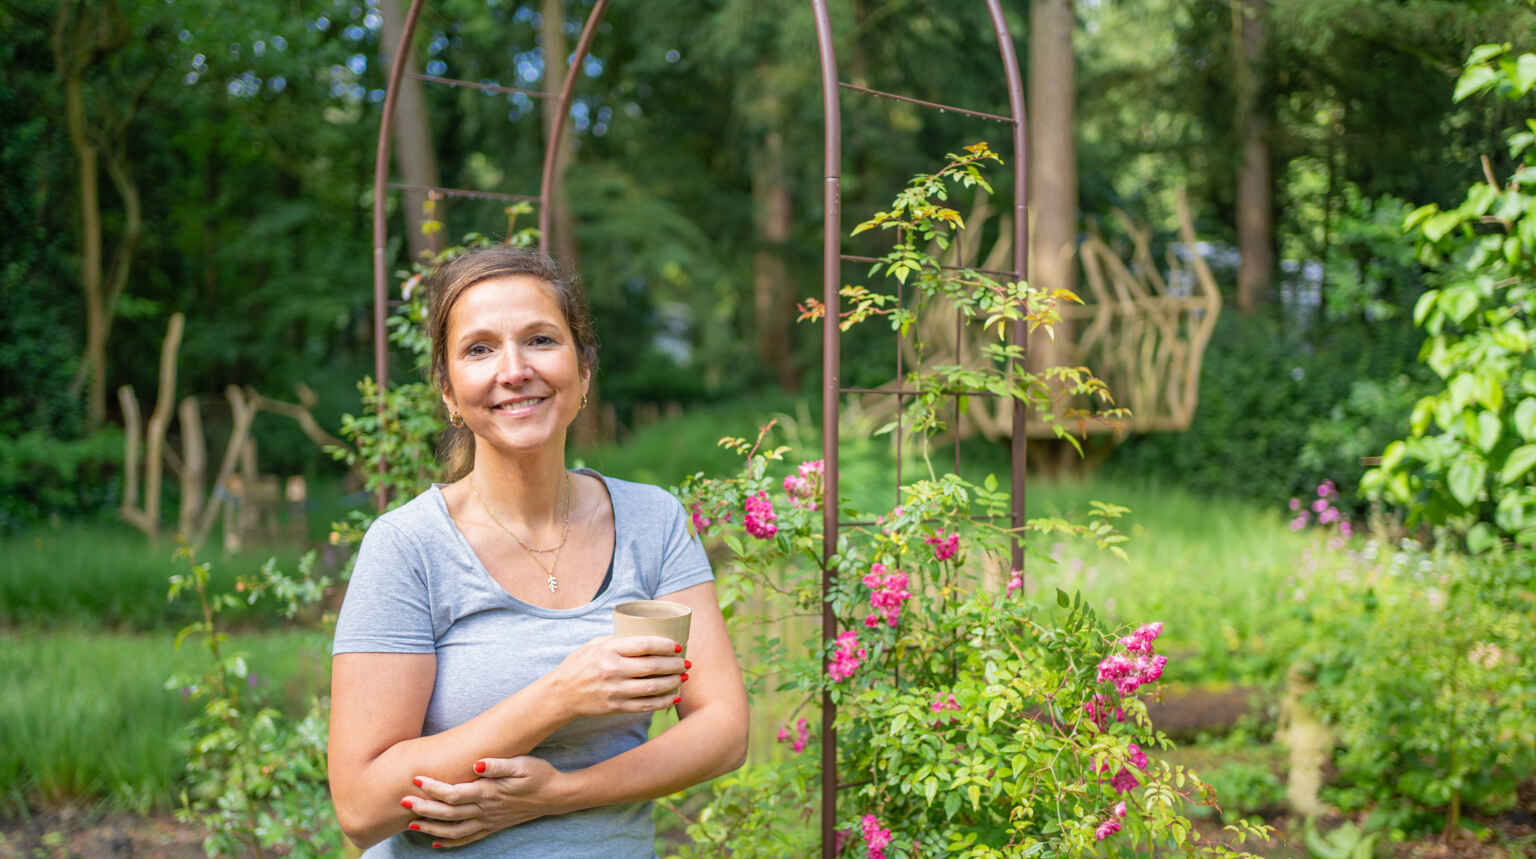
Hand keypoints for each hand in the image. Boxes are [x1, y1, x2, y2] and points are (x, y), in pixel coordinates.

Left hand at [401, 756, 566, 847]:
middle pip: (448, 813)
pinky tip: (436, 841)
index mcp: (489, 792)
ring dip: (431, 827)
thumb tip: (477, 763)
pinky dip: (450, 841)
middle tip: (402, 802)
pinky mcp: (492, 826)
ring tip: (411, 823)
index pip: (454, 793)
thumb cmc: (538, 774)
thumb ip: (498, 764)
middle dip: (423, 809)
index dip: (432, 788)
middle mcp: (485, 809)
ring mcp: (488, 821)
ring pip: (454, 829)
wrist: (555, 795)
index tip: (415, 778)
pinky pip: (467, 838)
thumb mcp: (521, 763)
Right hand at [545, 634, 687, 718]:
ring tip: (683, 677)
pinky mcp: (615, 707)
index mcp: (608, 650)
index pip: (644, 645)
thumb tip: (649, 635)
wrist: (561, 693)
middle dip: (674, 665)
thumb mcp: (595, 644)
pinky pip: (645, 705)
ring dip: (672, 682)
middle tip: (686, 663)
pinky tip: (673, 696)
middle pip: (652, 666)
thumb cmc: (580, 664)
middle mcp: (612, 670)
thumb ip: (619, 640)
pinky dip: (663, 702)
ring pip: (652, 687)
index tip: (677, 646)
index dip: (665, 645)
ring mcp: (614, 690)